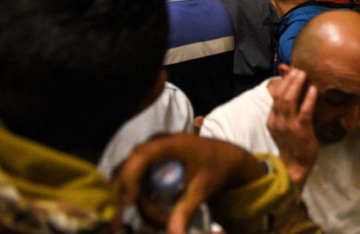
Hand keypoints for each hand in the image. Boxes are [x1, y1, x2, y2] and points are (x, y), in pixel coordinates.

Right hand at [111, 134, 265, 233]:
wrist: (230, 159)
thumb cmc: (219, 167)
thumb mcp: (203, 188)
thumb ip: (186, 209)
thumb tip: (174, 233)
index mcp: (171, 143)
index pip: (141, 157)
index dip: (130, 179)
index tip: (130, 203)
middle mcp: (156, 144)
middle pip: (126, 168)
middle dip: (122, 196)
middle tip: (121, 224)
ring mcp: (152, 153)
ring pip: (127, 176)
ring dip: (130, 200)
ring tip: (147, 221)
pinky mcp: (151, 163)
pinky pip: (135, 180)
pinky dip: (136, 197)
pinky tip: (150, 214)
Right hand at [267, 65, 318, 185]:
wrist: (294, 166)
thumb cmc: (292, 145)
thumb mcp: (284, 127)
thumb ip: (286, 112)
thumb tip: (291, 95)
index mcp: (272, 120)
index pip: (276, 97)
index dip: (283, 83)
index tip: (290, 73)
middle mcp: (278, 121)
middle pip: (281, 96)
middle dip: (288, 81)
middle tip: (298, 70)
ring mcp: (288, 126)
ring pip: (289, 101)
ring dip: (296, 86)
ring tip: (303, 74)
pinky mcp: (301, 130)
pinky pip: (304, 112)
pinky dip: (308, 99)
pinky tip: (313, 90)